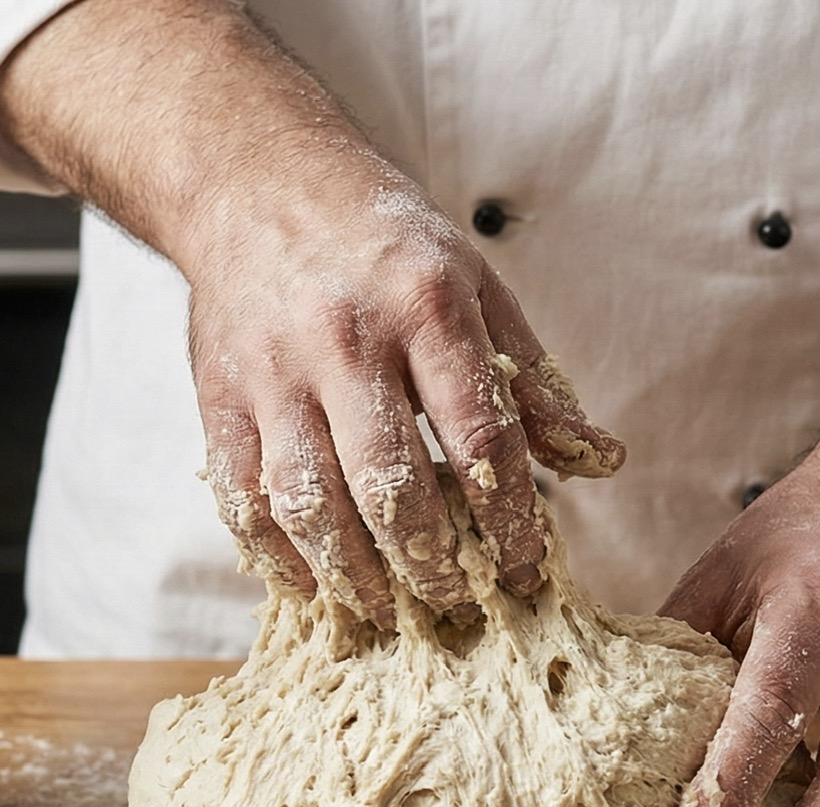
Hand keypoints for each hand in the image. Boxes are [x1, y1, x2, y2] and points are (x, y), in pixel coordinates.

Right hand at [0, 0, 621, 623]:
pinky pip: (243, 498)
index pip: (479, 436)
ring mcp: (273, 373)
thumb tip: (600, 461)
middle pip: (389, 484)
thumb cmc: (381, 241)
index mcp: (425, 305)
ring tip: (389, 612)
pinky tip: (315, 587)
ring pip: (309, 503)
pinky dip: (278, 557)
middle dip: (430, 564)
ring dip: (353, 576)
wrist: (254, 182)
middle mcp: (345, 340)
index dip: (508, 518)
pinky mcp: (219, 397)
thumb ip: (533, 380)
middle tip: (457, 606)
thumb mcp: (475, 283)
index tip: (524, 569)